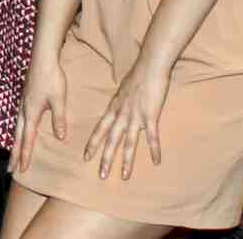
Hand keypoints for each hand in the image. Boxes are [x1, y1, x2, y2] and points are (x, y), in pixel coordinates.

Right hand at [10, 54, 67, 174]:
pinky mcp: (25, 99)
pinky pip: (18, 121)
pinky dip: (17, 132)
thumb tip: (60, 138)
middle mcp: (23, 111)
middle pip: (17, 137)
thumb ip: (59, 119)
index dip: (25, 155)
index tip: (22, 169)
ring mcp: (22, 104)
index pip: (27, 139)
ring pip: (16, 129)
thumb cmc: (52, 78)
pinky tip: (20, 133)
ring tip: (13, 156)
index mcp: (31, 113)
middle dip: (14, 154)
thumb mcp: (59, 99)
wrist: (43, 59)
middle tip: (10, 170)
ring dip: (14, 144)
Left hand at [83, 61, 168, 180]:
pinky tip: (156, 162)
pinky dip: (154, 150)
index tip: (86, 157)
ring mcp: (135, 116)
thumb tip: (118, 106)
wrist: (149, 66)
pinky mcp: (150, 116)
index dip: (93, 143)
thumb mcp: (123, 89)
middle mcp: (121, 114)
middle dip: (105, 159)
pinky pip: (152, 137)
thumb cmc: (138, 75)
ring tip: (124, 176)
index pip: (100, 129)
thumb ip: (121, 101)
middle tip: (100, 175)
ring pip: (128, 143)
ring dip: (126, 161)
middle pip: (111, 140)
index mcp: (114, 108)